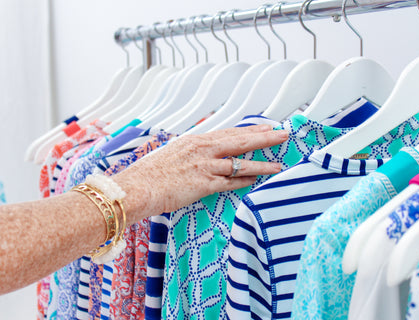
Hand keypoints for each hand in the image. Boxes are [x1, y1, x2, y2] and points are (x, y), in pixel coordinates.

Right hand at [112, 125, 287, 223]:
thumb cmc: (149, 173)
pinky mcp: (204, 183)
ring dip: (262, 163)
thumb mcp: (171, 153)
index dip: (250, 130)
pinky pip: (230, 182)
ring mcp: (204, 166)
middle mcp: (202, 149)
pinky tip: (256, 179)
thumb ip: (190, 152)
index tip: (265, 127)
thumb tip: (201, 154)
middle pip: (240, 140)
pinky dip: (244, 180)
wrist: (136, 187)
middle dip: (264, 137)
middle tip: (282, 134)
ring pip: (240, 162)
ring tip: (279, 164)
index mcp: (195, 140)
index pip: (229, 132)